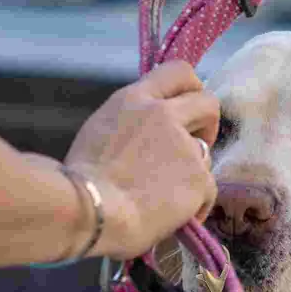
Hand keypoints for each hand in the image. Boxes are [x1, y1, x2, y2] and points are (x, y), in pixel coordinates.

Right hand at [64, 60, 218, 259]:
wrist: (93, 212)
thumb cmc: (82, 184)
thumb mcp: (99, 133)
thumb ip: (130, 126)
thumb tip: (146, 141)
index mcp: (134, 100)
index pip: (177, 72)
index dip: (191, 90)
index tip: (189, 111)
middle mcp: (164, 115)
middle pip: (208, 103)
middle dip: (208, 124)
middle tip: (197, 146)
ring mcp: (185, 146)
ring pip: (206, 154)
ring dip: (193, 173)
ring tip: (166, 197)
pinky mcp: (200, 177)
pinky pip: (207, 192)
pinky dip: (196, 207)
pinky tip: (175, 219)